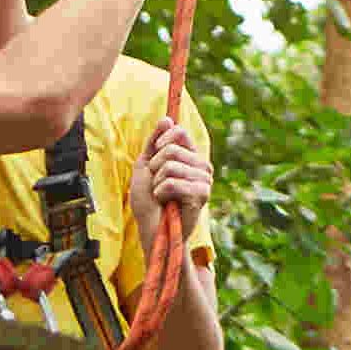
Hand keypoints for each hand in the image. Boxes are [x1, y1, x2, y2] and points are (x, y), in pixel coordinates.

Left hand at [131, 118, 211, 238]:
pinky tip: (166, 203)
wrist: (152, 231)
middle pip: (171, 150)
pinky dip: (161, 193)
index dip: (162, 141)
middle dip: (155, 168)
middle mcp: (202, 166)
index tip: (154, 156)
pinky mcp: (202, 194)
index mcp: (191, 157)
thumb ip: (154, 143)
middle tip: (157, 184)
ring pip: (170, 166)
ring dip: (157, 183)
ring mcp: (205, 180)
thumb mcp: (146, 166)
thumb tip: (167, 118)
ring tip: (162, 196)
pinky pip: (172, 182)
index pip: (180, 133)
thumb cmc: (149, 202)